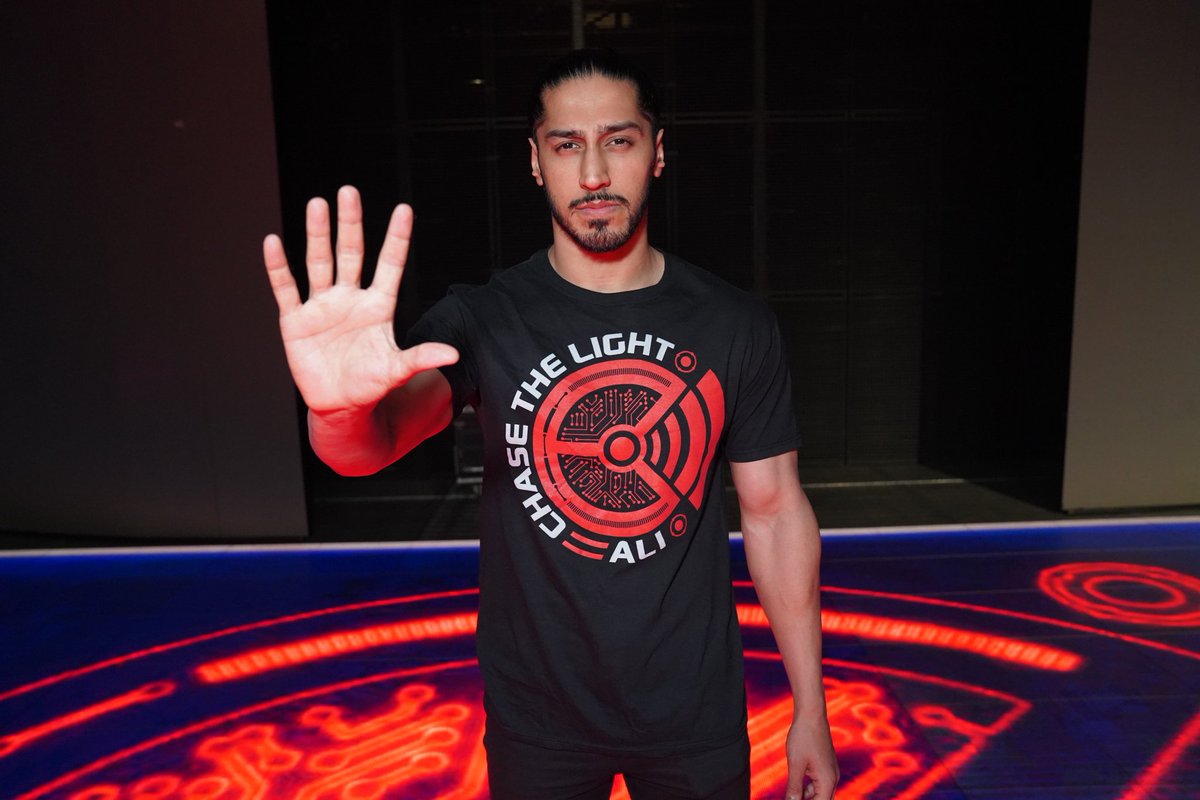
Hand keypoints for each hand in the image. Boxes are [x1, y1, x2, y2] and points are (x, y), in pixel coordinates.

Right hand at [263, 186, 457, 414]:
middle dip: (350, 223)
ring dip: (317, 234)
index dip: (396, 238)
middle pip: (350, 253)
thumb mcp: (396, 370)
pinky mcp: (296, 320)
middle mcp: (350, 298)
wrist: (340, 406)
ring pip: (319, 262)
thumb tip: (453, 355)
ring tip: (318, 204)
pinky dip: (278, 267)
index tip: (404, 209)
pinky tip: (273, 242)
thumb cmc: (371, 385)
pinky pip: (286, 288)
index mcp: (377, 306)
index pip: (389, 264)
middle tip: (349, 191)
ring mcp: (322, 306)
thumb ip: (420, 358)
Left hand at [784, 715, 838, 799]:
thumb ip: (794, 787)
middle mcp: (832, 778)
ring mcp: (829, 771)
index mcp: (827, 781)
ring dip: (806, 796)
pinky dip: (807, 788)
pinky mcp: (824, 765)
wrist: (811, 715)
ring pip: (819, 793)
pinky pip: (817, 783)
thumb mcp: (795, 764)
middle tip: (792, 798)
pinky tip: (796, 786)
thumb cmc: (803, 737)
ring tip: (791, 795)